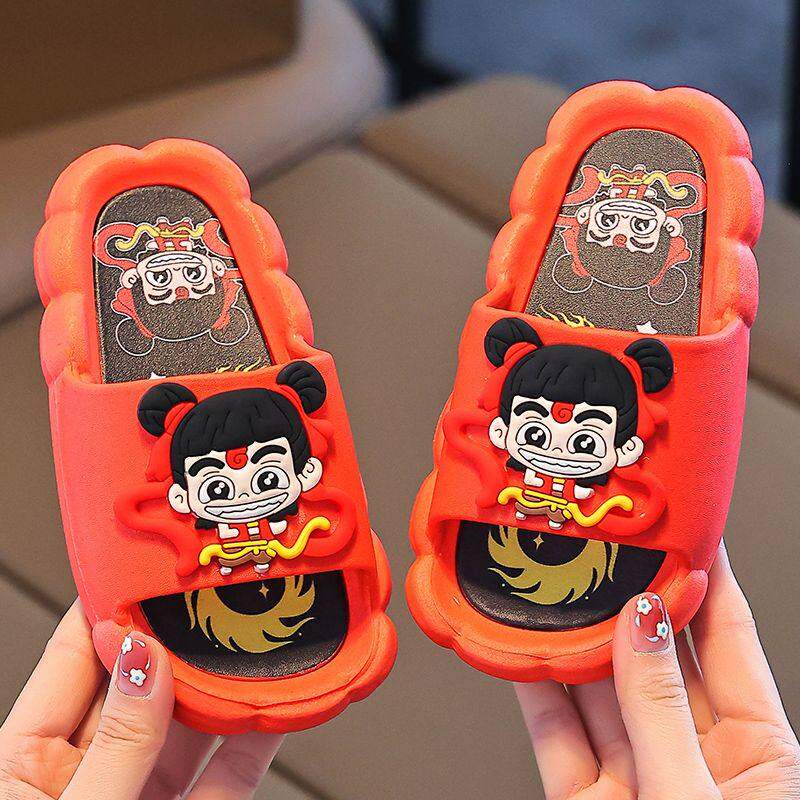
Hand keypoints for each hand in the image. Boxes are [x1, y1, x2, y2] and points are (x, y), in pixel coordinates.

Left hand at [0, 601, 282, 798]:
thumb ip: (118, 743)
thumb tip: (145, 660)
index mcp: (27, 764)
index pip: (73, 659)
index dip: (109, 607)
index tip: (147, 567)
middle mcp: (86, 772)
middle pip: (139, 685)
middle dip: (178, 640)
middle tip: (214, 596)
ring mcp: (138, 795)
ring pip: (187, 726)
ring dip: (222, 685)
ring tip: (252, 640)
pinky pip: (226, 775)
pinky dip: (253, 742)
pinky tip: (273, 707)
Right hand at [516, 545, 799, 798]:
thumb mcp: (695, 796)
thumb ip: (659, 711)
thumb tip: (642, 625)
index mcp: (757, 754)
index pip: (729, 640)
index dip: (707, 578)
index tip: (686, 526)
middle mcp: (694, 757)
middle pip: (656, 659)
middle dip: (627, 601)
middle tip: (603, 550)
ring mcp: (637, 776)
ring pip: (600, 692)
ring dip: (573, 641)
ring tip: (553, 590)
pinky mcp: (586, 799)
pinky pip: (556, 733)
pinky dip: (537, 691)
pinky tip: (524, 651)